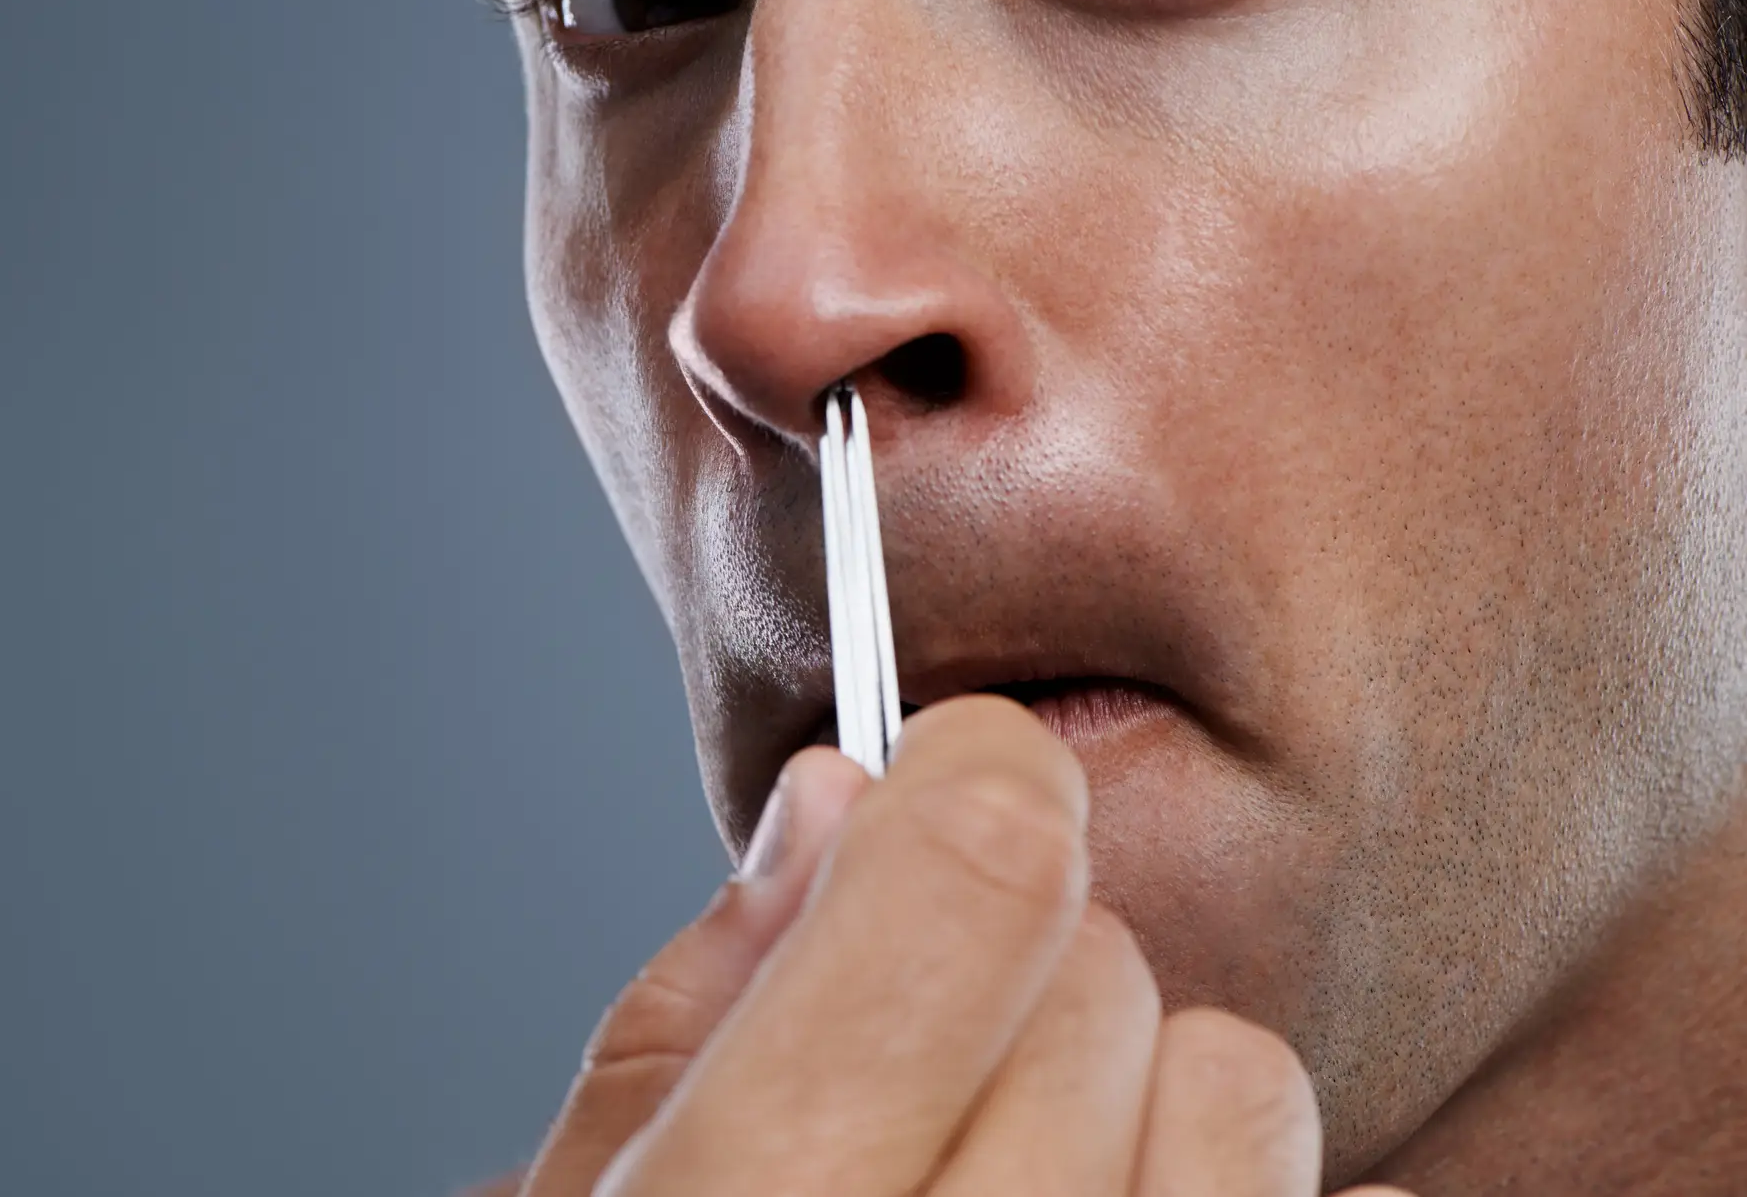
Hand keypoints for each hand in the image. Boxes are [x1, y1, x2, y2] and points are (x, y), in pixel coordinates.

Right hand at [508, 696, 1414, 1195]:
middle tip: (914, 1040)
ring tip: (1010, 1165)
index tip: (946, 776)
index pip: (974, 882)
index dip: (964, 779)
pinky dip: (1196, 1193)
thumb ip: (687, 1015)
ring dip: (1137, 1086)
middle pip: (1104, 976)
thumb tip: (830, 808)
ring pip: (1244, 1091)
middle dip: (1009, 961)